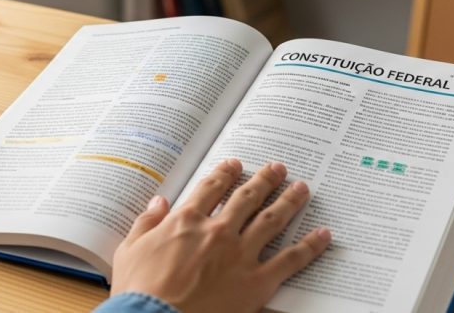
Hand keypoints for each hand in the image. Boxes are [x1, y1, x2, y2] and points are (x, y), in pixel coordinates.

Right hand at [110, 159, 330, 312]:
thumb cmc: (139, 290)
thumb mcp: (129, 250)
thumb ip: (146, 222)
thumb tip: (158, 202)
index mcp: (187, 221)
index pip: (211, 188)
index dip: (225, 173)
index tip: (235, 164)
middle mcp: (218, 231)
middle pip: (247, 197)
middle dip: (264, 180)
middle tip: (278, 168)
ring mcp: (240, 255)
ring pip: (272, 220)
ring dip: (289, 201)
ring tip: (301, 188)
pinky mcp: (257, 282)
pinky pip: (291, 260)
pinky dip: (310, 246)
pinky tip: (323, 234)